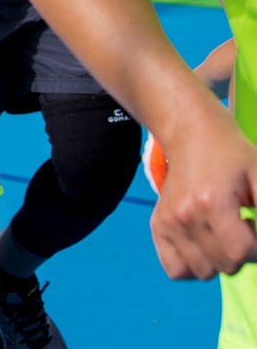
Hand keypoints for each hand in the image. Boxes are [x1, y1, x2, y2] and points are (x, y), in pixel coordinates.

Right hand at [150, 103, 256, 279]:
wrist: (190, 132)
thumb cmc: (230, 153)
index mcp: (212, 201)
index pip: (242, 253)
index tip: (252, 222)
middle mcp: (186, 214)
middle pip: (225, 265)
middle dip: (241, 251)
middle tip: (238, 224)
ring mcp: (169, 221)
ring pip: (203, 272)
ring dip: (219, 259)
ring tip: (220, 231)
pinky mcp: (158, 225)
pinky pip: (175, 270)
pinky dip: (192, 266)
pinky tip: (202, 244)